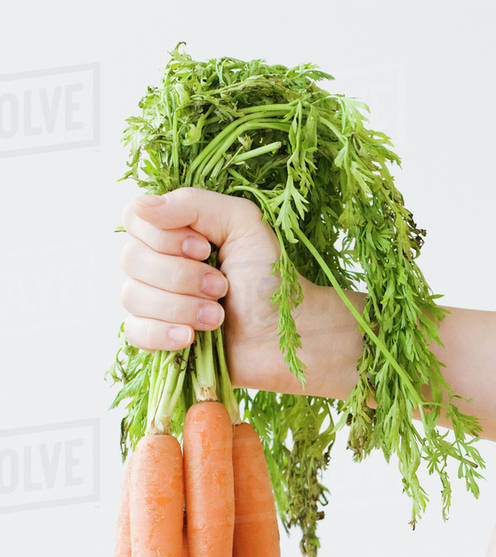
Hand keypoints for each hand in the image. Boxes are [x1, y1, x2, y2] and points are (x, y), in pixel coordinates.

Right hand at [118, 187, 362, 398]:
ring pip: (132, 296)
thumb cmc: (271, 277)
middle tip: (222, 287)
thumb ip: (194, 204)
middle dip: (182, 276)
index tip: (204, 250)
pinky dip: (162, 334)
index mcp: (174, 231)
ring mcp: (156, 301)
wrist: (289, 333)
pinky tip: (191, 338)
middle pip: (130, 259)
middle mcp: (158, 262)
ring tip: (219, 316)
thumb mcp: (243, 224)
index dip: (165, 237)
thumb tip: (142, 205)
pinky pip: (134, 332)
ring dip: (181, 307)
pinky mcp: (160, 337)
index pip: (134, 219)